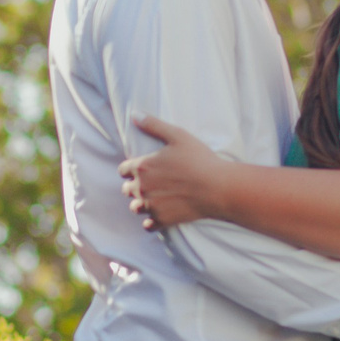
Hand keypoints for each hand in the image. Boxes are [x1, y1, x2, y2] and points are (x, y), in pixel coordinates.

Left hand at [119, 115, 230, 229]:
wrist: (217, 188)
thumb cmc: (199, 159)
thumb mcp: (177, 135)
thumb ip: (153, 125)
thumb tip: (134, 114)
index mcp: (142, 167)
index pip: (122, 170)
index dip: (130, 168)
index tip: (142, 168)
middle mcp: (142, 188)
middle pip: (127, 190)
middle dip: (135, 186)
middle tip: (152, 183)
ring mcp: (151, 206)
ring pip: (135, 208)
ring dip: (142, 203)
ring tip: (156, 198)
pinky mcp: (162, 220)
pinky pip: (148, 226)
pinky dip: (151, 221)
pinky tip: (161, 214)